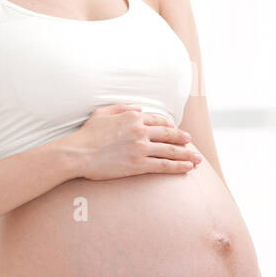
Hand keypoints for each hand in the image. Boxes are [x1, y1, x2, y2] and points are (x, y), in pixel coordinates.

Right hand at [73, 103, 201, 179]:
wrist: (78, 154)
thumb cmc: (87, 134)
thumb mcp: (102, 113)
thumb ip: (122, 108)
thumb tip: (138, 109)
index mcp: (133, 117)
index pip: (158, 120)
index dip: (170, 124)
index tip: (176, 129)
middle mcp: (140, 131)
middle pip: (169, 134)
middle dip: (183, 138)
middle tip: (191, 142)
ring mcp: (141, 148)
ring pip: (170, 150)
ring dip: (186, 154)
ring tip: (197, 159)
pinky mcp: (138, 165)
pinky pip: (163, 165)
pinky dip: (178, 166)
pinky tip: (187, 168)